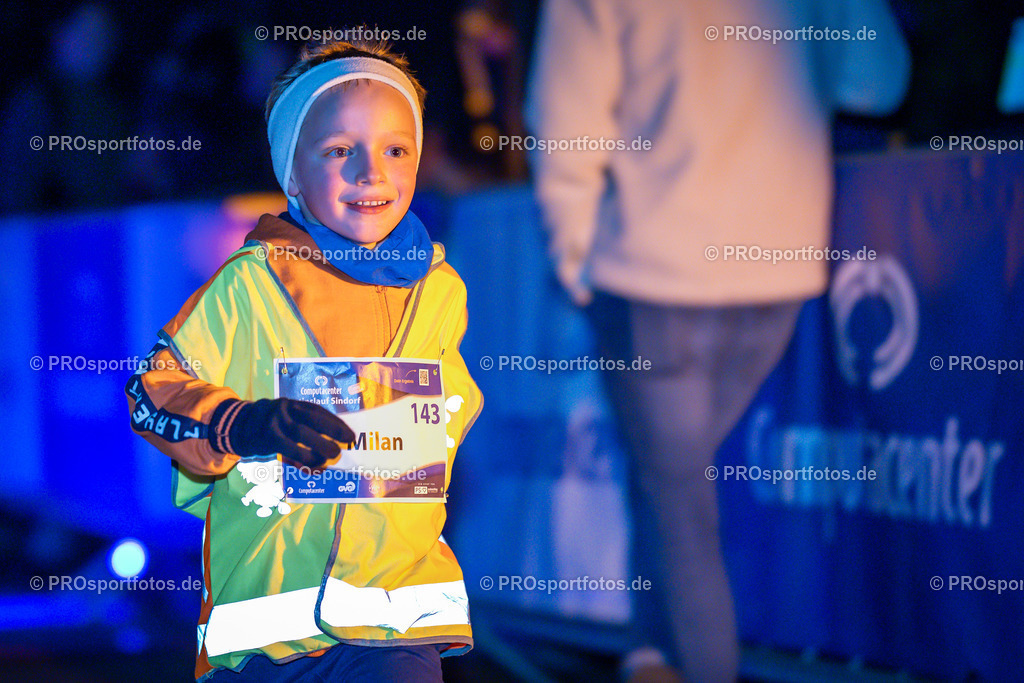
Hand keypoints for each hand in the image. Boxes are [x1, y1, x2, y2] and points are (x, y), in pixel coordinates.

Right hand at [209, 398, 354, 468]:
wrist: (235, 426)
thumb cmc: (267, 424)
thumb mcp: (284, 414)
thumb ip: (301, 421)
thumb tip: (328, 437)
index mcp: (292, 403)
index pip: (318, 410)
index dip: (335, 421)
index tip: (348, 432)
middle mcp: (285, 409)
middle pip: (313, 418)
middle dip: (333, 430)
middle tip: (348, 441)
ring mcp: (275, 422)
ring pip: (302, 433)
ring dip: (321, 445)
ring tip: (334, 454)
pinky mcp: (268, 438)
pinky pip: (289, 449)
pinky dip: (303, 457)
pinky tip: (313, 465)